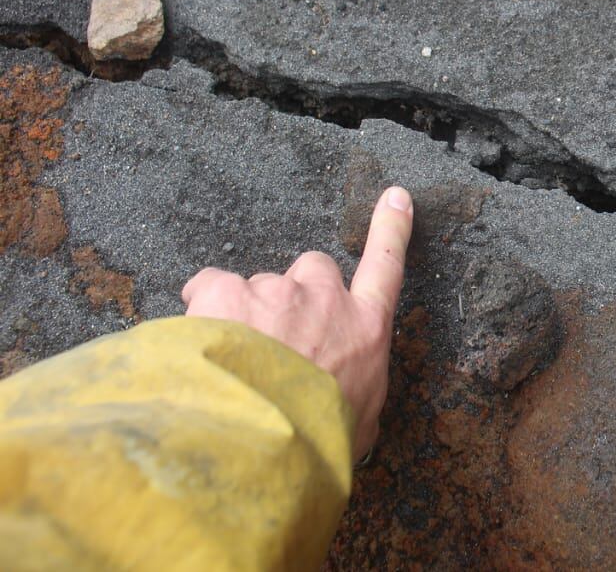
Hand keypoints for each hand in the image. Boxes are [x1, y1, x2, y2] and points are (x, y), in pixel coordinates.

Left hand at [181, 186, 413, 457]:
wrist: (266, 443)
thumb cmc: (317, 441)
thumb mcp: (358, 425)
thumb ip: (356, 399)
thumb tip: (351, 411)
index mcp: (365, 330)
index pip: (386, 266)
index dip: (391, 229)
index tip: (395, 198)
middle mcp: (326, 300)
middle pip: (314, 268)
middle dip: (295, 292)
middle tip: (274, 333)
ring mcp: (277, 292)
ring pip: (257, 285)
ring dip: (245, 310)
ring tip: (227, 359)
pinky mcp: (229, 293)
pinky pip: (210, 283)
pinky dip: (202, 304)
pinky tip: (196, 338)